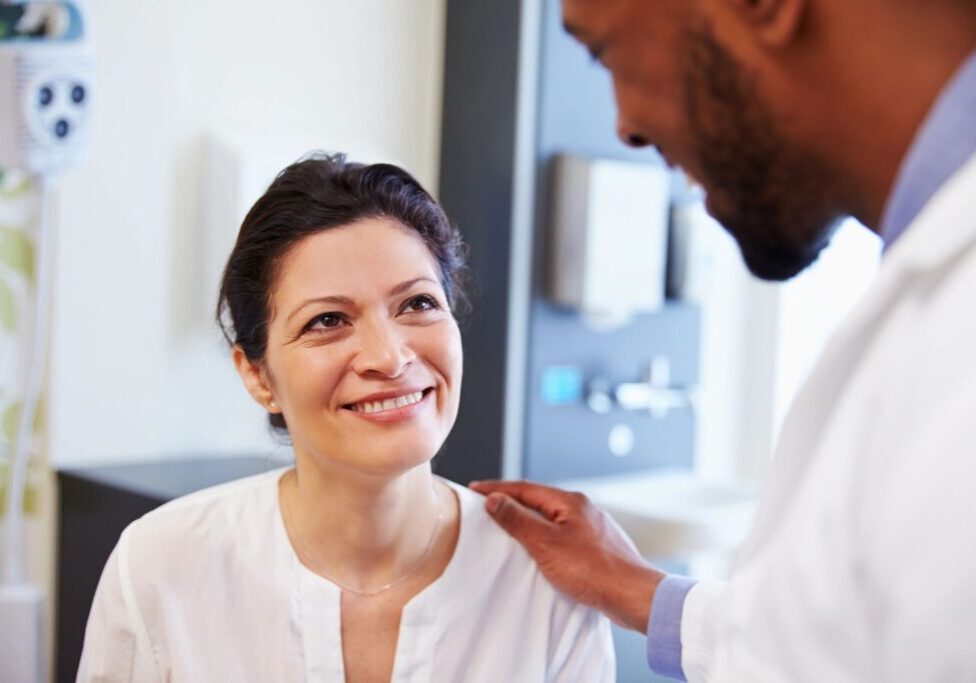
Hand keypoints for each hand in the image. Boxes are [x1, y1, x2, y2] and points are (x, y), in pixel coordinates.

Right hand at [469, 480, 663, 631]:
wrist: (634, 595)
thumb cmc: (593, 570)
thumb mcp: (546, 544)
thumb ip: (518, 520)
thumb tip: (495, 500)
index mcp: (570, 502)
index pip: (525, 488)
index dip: (497, 489)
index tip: (475, 490)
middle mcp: (584, 509)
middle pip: (539, 500)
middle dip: (512, 503)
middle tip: (487, 506)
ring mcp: (593, 528)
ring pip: (553, 518)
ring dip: (529, 521)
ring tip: (508, 527)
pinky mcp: (598, 547)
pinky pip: (564, 535)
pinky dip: (546, 537)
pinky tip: (541, 551)